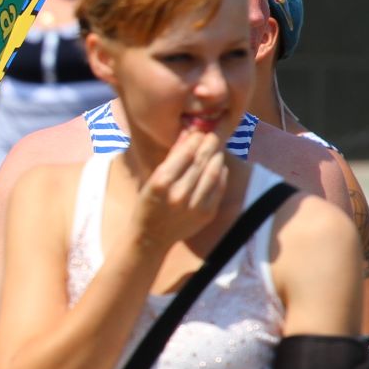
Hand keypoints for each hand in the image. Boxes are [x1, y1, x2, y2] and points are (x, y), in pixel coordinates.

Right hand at [133, 130, 227, 249]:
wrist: (151, 237)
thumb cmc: (148, 204)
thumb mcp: (152, 179)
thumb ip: (172, 158)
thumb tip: (189, 135)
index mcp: (162, 182)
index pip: (186, 153)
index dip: (196, 139)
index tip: (200, 131)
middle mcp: (180, 193)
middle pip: (201, 161)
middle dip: (210, 144)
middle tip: (213, 134)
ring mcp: (195, 205)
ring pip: (213, 173)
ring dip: (217, 157)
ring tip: (217, 148)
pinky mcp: (207, 213)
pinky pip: (219, 188)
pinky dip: (221, 173)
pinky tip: (219, 165)